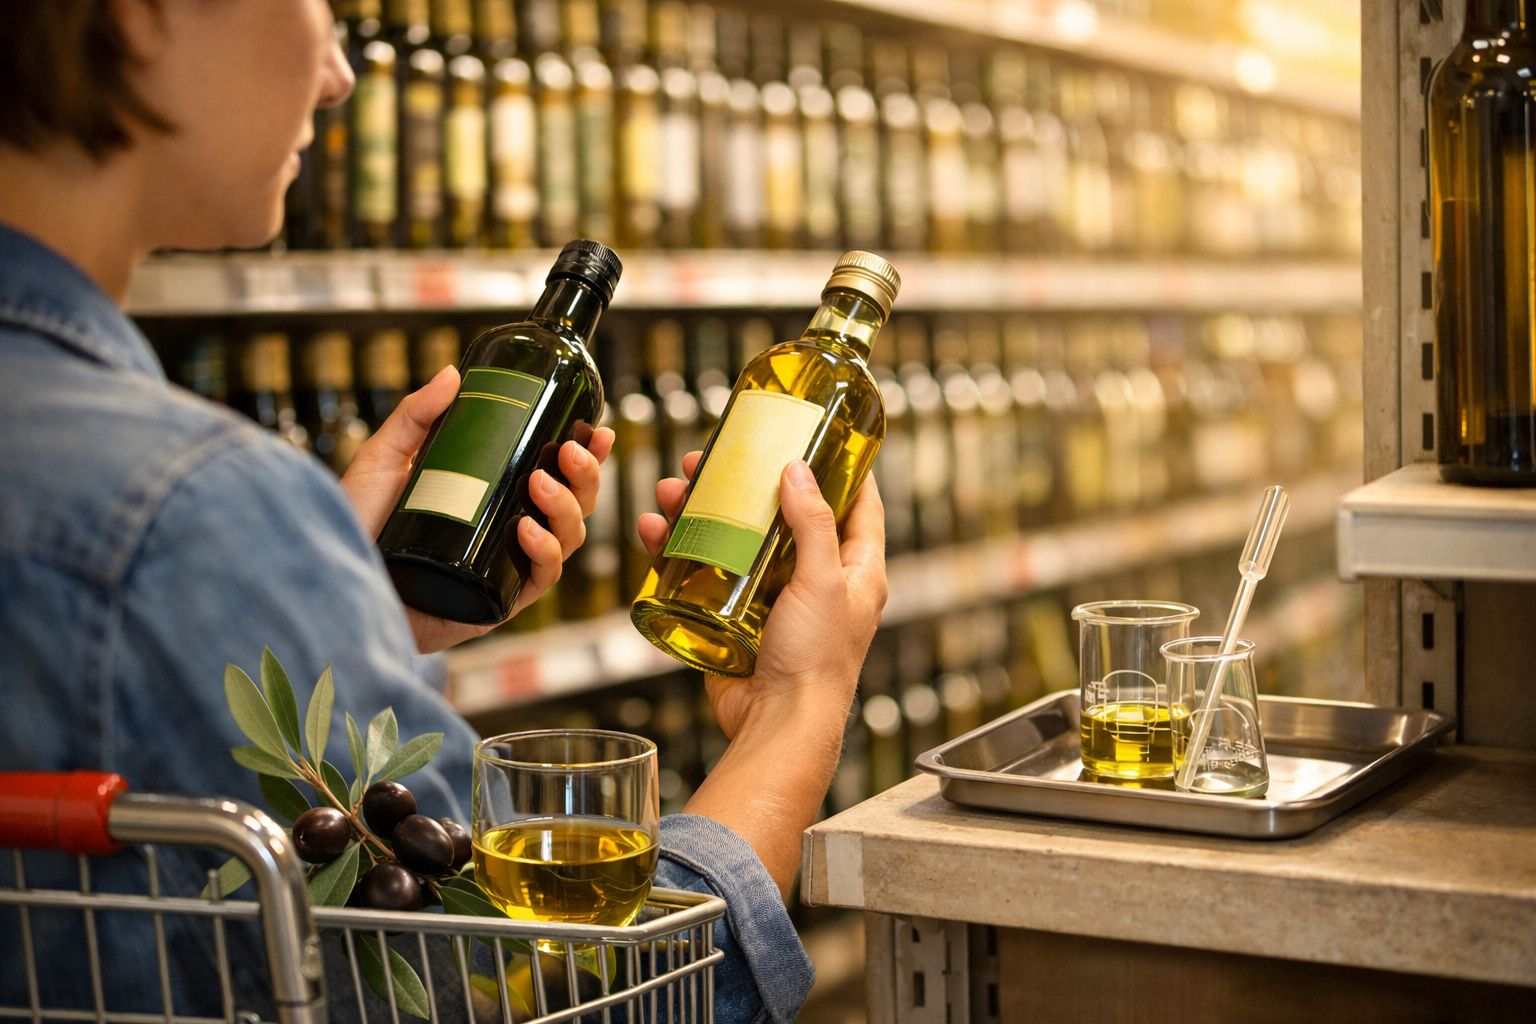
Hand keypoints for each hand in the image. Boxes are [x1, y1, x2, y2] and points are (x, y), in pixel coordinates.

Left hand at [340, 366, 614, 652]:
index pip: (556, 473)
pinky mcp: (498, 600)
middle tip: (569, 451)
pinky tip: (526, 529)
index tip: (597, 429)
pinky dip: (545, 551)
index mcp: (496, 496)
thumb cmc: (356, 526)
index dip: (586, 454)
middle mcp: (508, 531)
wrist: (332, 578)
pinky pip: (542, 578)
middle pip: (575, 504)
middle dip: (585, 475)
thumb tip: (452, 373)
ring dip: (567, 507)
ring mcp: (506, 566)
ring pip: (570, 538)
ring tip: (540, 483)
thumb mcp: (384, 459)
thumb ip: (416, 415)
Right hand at [644, 452, 886, 897]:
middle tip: (711, 459)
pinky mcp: (736, 621)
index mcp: (856, 571)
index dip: (841, 468)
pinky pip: (705, 576)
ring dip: (700, 512)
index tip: (817, 434)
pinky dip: (678, 553)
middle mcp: (817, 581)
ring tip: (670, 490)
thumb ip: (813, 525)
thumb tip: (799, 471)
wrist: (777, 726)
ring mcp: (774, 601)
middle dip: (744, 483)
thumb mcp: (823, 582)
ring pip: (736, 540)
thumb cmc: (815, 662)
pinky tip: (655, 534)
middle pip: (781, 515)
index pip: (859, 505)